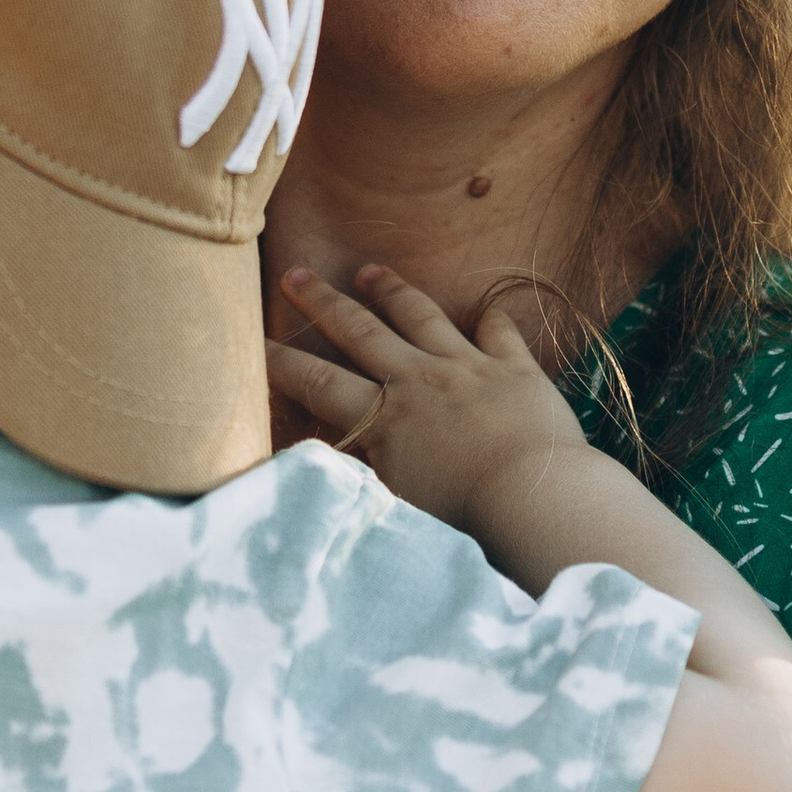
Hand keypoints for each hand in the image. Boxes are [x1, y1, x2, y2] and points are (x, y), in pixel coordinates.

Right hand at [267, 263, 588, 550]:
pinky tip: (486, 307)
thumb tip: (310, 461)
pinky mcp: (517, 372)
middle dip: (323, 302)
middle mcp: (420, 381)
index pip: (319, 384)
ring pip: (422, 317)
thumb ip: (353, 477)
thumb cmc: (463, 520)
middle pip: (361, 333)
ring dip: (391, 292)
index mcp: (385, 418)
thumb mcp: (392, 504)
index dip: (283, 363)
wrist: (536, 501)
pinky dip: (492, 319)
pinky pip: (500, 334)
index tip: (255, 342)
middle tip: (295, 273)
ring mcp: (470, 369)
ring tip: (370, 272)